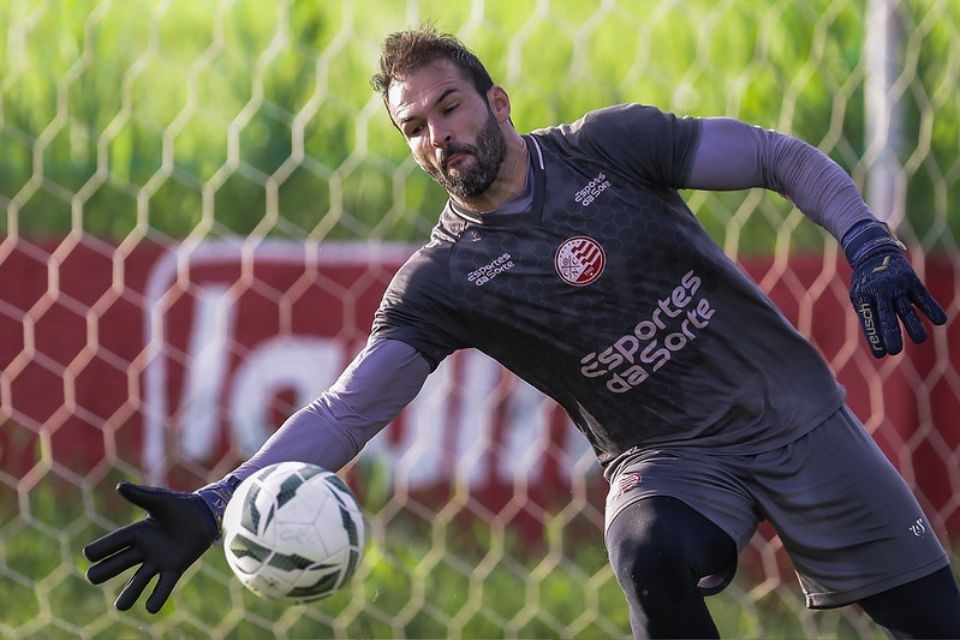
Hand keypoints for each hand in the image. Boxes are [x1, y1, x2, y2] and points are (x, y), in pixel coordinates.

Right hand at [83, 482, 219, 612]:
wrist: (205, 514)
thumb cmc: (180, 505)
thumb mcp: (159, 500)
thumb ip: (140, 495)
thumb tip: (119, 487)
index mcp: (137, 533)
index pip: (113, 543)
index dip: (100, 548)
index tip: (87, 554)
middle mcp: (144, 549)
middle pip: (119, 563)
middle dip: (105, 570)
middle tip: (92, 577)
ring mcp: (158, 561)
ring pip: (139, 580)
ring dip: (130, 594)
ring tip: (120, 607)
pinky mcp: (174, 568)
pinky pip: (164, 585)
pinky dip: (158, 596)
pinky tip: (150, 608)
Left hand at [849, 249, 946, 357]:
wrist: (874, 253)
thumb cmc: (866, 283)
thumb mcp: (859, 297)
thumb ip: (868, 316)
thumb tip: (879, 344)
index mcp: (863, 297)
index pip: (869, 321)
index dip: (874, 338)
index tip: (880, 355)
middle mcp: (880, 291)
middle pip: (887, 317)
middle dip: (892, 335)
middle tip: (895, 352)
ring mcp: (897, 285)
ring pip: (907, 309)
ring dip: (914, 326)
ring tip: (919, 340)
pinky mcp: (911, 280)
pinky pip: (924, 297)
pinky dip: (933, 309)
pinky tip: (940, 321)